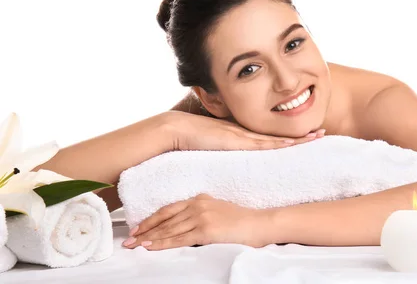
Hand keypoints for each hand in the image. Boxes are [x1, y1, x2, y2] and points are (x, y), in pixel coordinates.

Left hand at [122, 194, 272, 249]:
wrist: (260, 223)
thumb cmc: (243, 219)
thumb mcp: (219, 209)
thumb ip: (202, 211)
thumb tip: (186, 223)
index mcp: (200, 198)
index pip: (169, 209)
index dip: (151, 219)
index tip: (137, 227)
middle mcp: (198, 205)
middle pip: (165, 219)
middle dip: (144, 229)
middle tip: (128, 238)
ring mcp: (201, 217)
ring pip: (169, 230)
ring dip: (149, 238)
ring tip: (134, 245)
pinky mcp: (206, 230)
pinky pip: (179, 239)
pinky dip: (162, 243)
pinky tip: (150, 247)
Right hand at [165, 111, 324, 150]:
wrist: (176, 129)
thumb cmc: (190, 137)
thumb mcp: (212, 143)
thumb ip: (221, 148)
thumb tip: (226, 155)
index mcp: (242, 134)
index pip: (271, 137)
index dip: (290, 136)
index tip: (307, 135)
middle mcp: (246, 133)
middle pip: (280, 135)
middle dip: (301, 135)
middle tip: (322, 133)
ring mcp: (243, 135)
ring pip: (277, 138)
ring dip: (298, 139)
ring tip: (317, 136)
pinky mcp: (236, 140)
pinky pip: (262, 144)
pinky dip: (279, 144)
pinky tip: (292, 144)